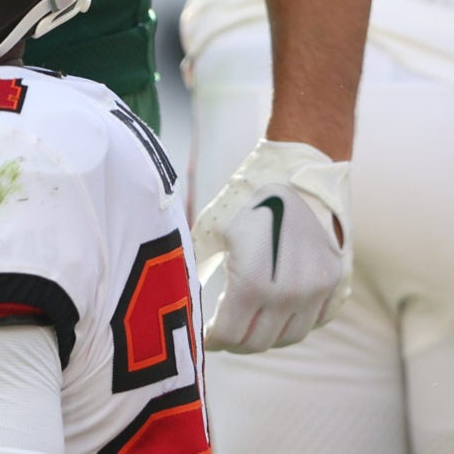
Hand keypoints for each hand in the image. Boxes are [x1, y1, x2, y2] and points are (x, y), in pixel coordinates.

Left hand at [195, 138, 351, 351]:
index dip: (214, 341)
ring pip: (291, 336)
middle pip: (260, 342)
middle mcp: (290, 295)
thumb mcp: (212, 228)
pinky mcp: (337, 282)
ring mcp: (318, 291)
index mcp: (254, 283)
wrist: (301, 171)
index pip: (231, 334)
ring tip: (250, 329)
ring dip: (268, 337)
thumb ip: (199, 263)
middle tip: (224, 337)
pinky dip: (296, 324)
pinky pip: (316, 320)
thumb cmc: (248, 196)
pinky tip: (280, 316)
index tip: (204, 339)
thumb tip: (179, 288)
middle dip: (238, 343)